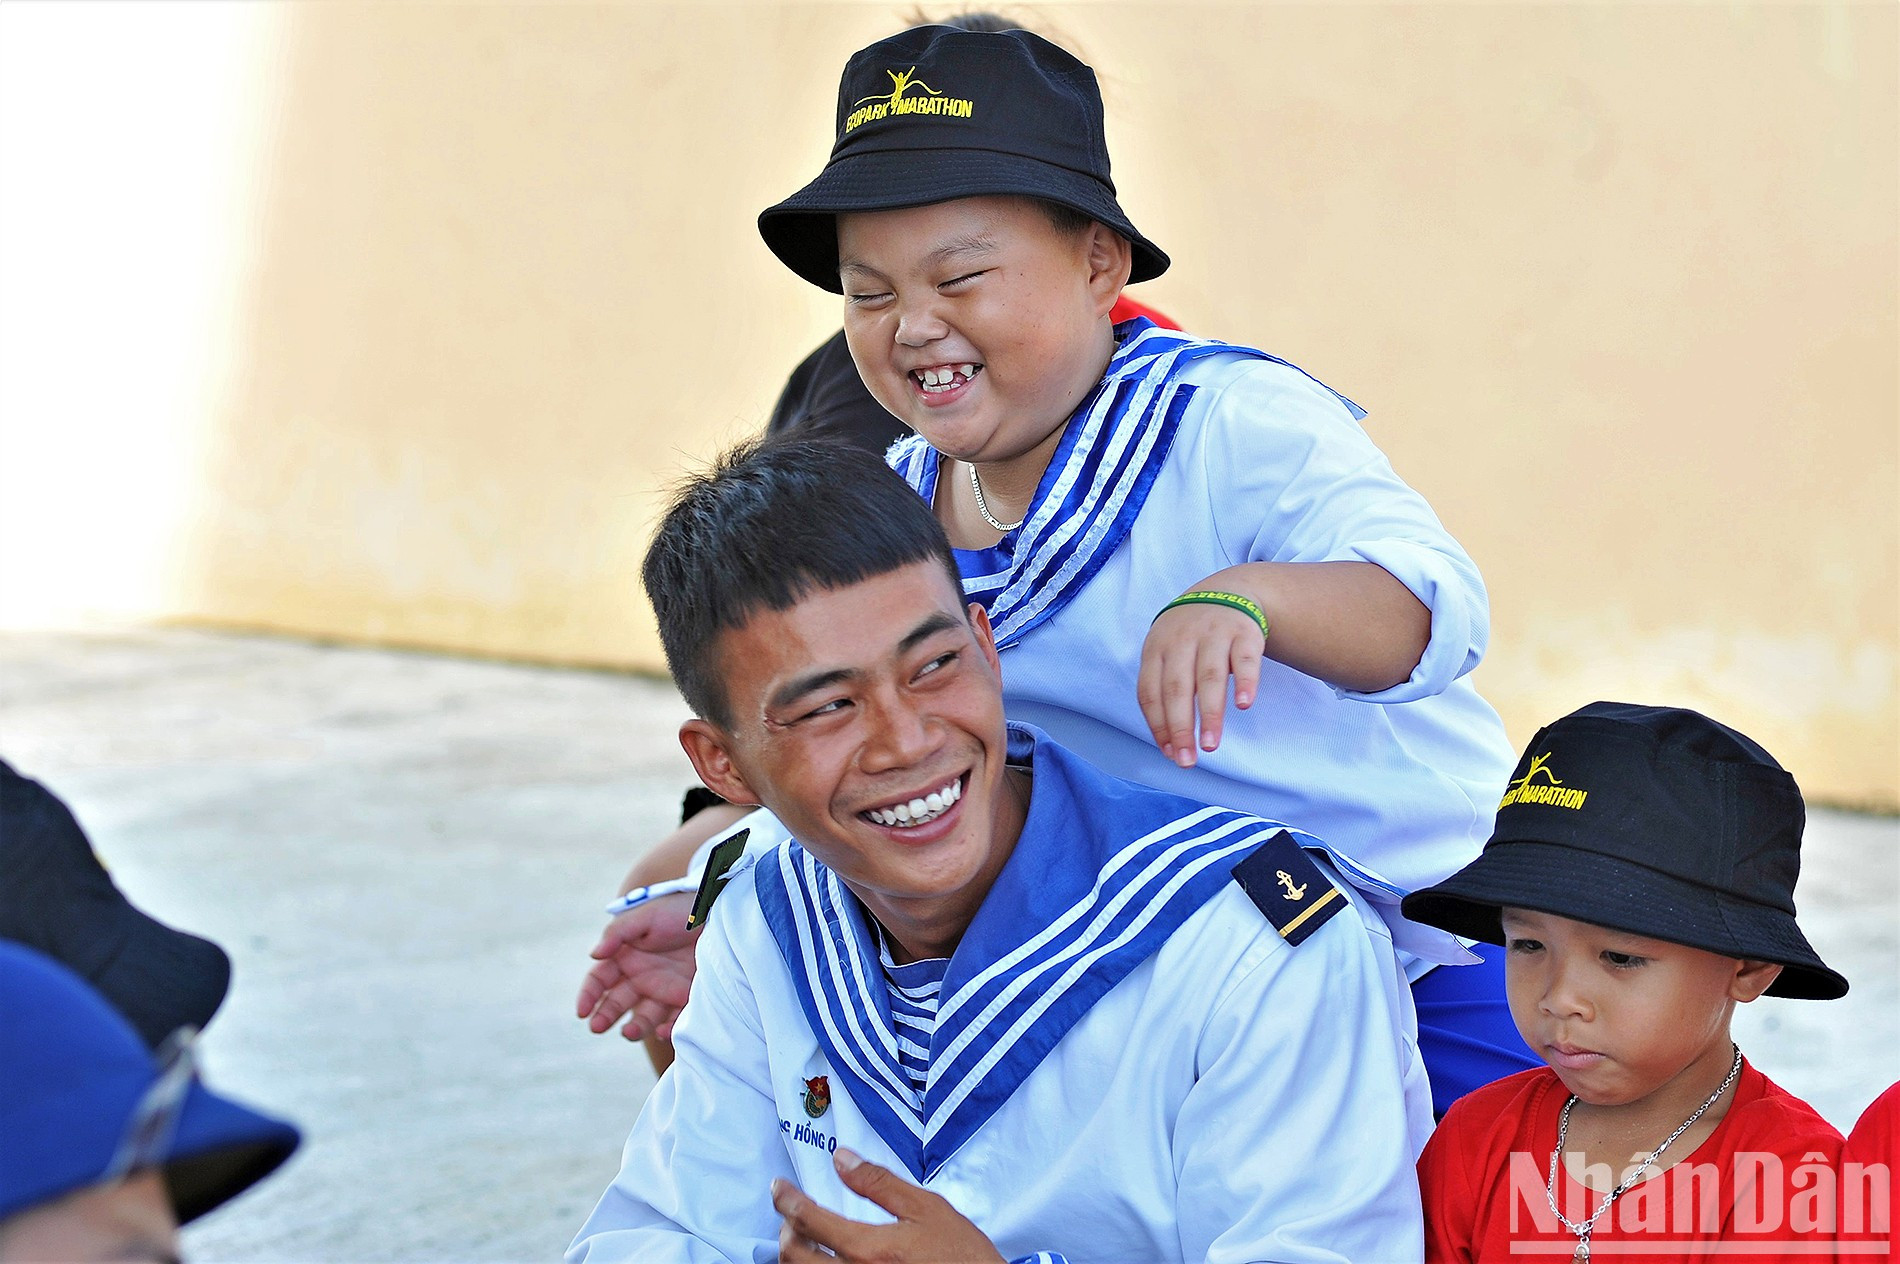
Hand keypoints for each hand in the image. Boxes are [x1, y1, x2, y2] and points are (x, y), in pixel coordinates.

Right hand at [574, 892, 700, 1041]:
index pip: (599, 980)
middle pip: (617, 1003)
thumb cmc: (679, 910)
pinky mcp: (687, 998)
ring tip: (629, 1032)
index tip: (582, 1012)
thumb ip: (618, 933)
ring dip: (635, 1028)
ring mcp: (664, 989)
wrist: (719, 911)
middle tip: (597, 1027)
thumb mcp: (646, 915)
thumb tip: (594, 954)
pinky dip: (668, 1030)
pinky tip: (662, 1031)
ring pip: (644, 1017)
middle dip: (605, 1016)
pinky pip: (675, 1021)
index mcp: (625, 957)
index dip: (588, 995)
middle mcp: (641, 977)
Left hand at [773, 1149, 1005, 1263]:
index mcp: (869, 1250)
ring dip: (794, 1256)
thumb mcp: (927, 1209)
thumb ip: (879, 1184)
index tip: (779, 1188)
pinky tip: (825, 1260)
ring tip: (802, 1238)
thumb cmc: (962, 1256)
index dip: (786, 1200)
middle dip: (784, 1231)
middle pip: (794, 1257)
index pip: (809, 1220)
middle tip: (790, 1214)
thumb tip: (842, 1159)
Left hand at [1136, 597, 1264, 767]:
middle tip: (1188, 759)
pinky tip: (1244, 705)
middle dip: (1180, 726)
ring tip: (1210, 744)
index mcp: (1156, 649)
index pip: (1150, 692)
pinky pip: (1245, 659)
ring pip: (1210, 676)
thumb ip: (1166, 691)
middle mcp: (1182, 639)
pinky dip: (1245, 682)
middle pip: (1177, 688)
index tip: (1170, 753)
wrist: (1227, 591)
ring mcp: (1213, 634)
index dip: (1158, 725)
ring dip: (1210, 713)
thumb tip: (1171, 745)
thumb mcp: (1168, 653)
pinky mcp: (1244, 632)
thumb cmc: (1190, 638)